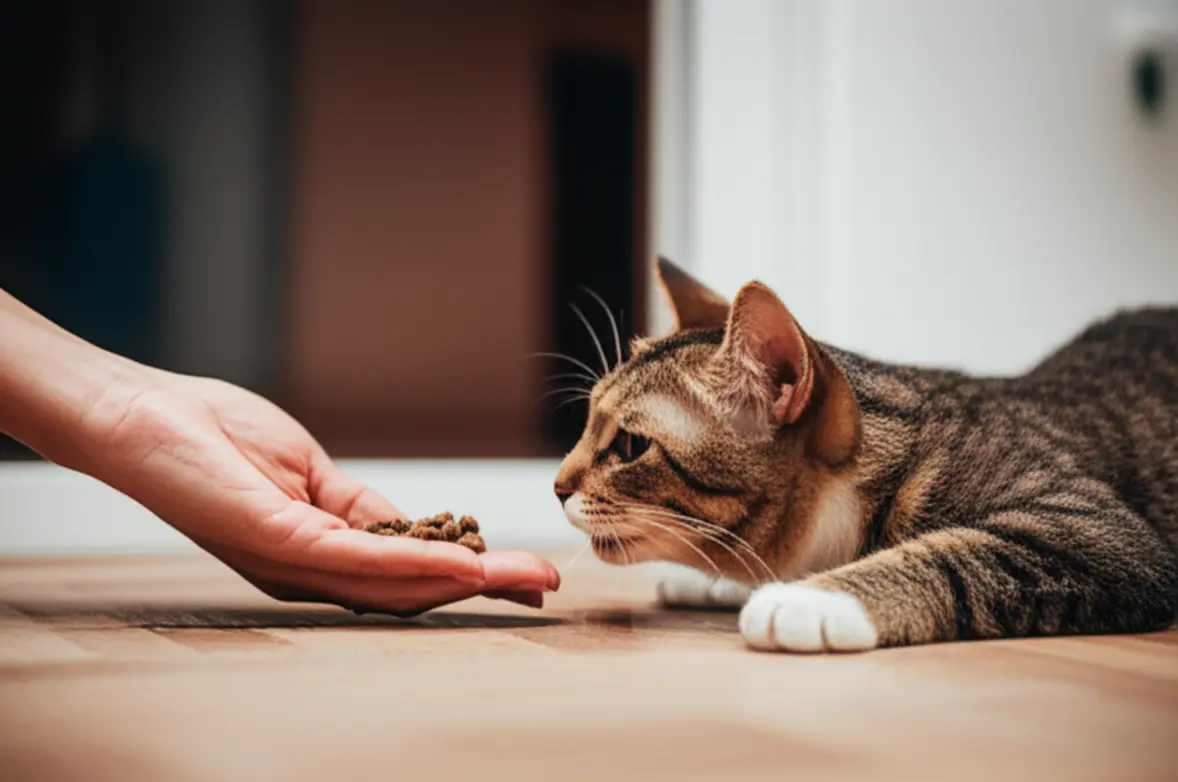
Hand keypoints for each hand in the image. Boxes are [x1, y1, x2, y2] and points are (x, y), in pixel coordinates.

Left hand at [81, 370, 559, 615]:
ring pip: (396, 585)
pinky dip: (417, 565)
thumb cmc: (212, 437)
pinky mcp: (278, 540)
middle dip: (483, 588)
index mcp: (318, 554)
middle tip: (544, 585)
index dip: (470, 575)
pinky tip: (461, 563)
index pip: (407, 574)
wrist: (141, 416)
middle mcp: (310, 572)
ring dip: (467, 582)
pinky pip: (358, 559)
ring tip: (522, 577)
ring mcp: (294, 561)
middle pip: (412, 591)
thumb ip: (362, 508)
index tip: (524, 572)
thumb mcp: (310, 473)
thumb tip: (420, 529)